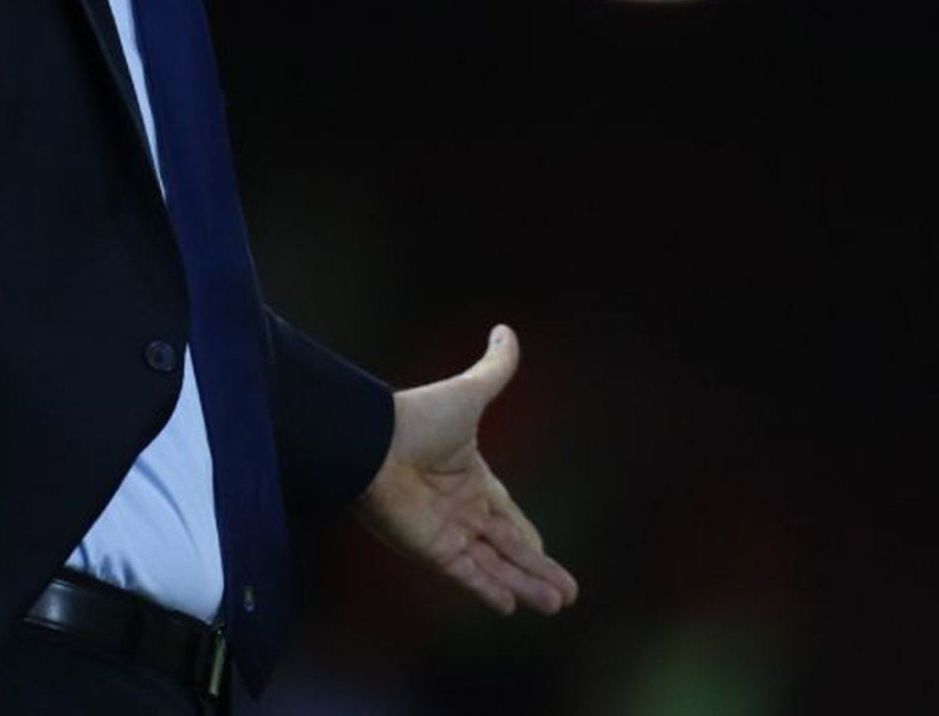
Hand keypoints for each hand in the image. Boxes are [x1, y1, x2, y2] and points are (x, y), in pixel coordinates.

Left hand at [355, 325, 578, 615]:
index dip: (526, 533)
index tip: (543, 551)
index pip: (505, 512)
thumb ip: (493, 368)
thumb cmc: (416, 418)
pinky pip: (467, 575)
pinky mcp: (430, 549)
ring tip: (556, 606)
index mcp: (470, 476)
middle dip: (536, 570)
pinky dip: (488, 590)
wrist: (371, 443)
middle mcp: (458, 508)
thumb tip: (507, 330)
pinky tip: (511, 607)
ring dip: (524, 586)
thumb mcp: (467, 392)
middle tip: (567, 596)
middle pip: (506, 546)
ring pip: (494, 565)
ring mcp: (444, 531)